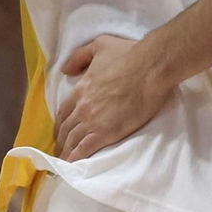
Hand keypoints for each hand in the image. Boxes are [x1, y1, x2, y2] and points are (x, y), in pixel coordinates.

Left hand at [54, 35, 164, 160]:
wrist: (151, 67)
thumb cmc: (129, 54)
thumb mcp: (100, 45)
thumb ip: (79, 57)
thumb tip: (66, 70)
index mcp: (81, 88)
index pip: (64, 111)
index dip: (60, 123)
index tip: (60, 131)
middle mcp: (82, 106)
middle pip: (65, 128)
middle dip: (61, 140)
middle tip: (60, 150)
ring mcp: (93, 120)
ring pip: (72, 140)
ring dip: (66, 152)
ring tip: (64, 162)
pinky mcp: (106, 132)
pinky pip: (85, 149)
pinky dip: (76, 158)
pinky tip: (73, 166)